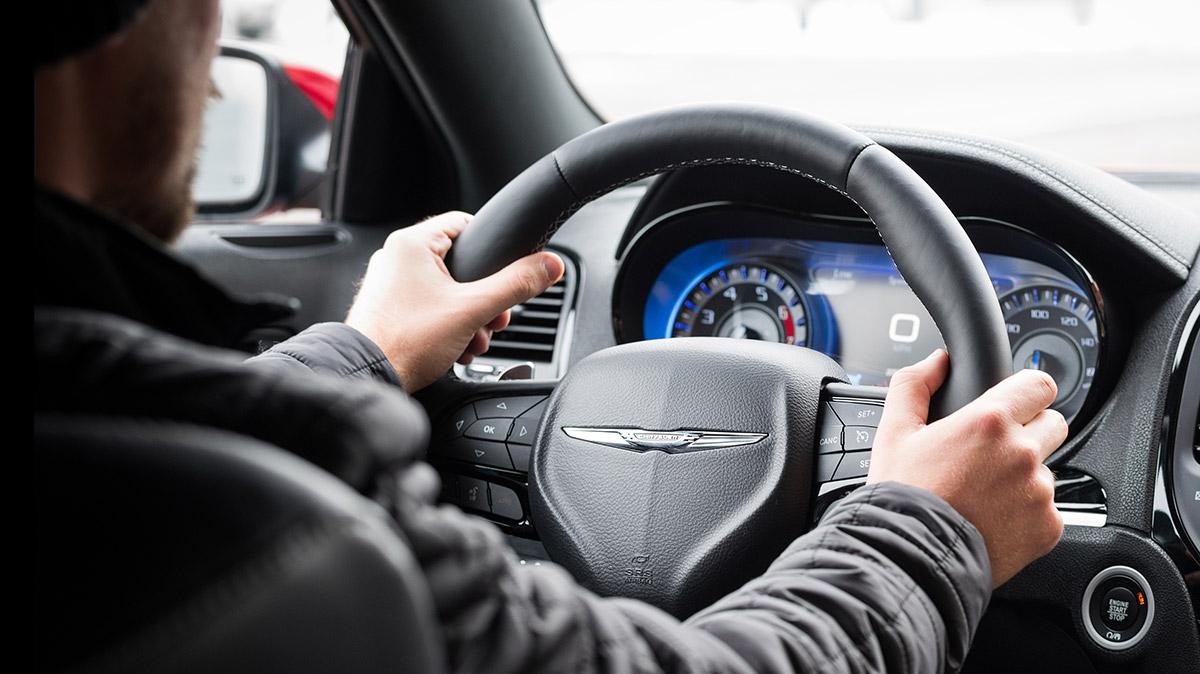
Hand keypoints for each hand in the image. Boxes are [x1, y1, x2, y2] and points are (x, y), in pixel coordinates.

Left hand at [346, 212, 564, 391]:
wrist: (367, 377)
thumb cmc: (406, 341)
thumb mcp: (473, 310)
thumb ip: (516, 284)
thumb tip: (549, 265)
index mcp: (412, 243)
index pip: (464, 223)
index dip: (492, 247)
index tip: (507, 269)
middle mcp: (396, 258)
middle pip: (460, 264)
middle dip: (484, 296)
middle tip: (494, 317)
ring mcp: (390, 285)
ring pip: (447, 290)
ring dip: (470, 316)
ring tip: (474, 339)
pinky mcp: (389, 309)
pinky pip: (429, 307)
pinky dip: (448, 325)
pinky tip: (456, 348)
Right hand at [867, 349, 1067, 587]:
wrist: (913, 556)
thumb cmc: (902, 495)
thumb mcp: (893, 432)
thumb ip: (914, 385)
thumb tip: (937, 362)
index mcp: (989, 421)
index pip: (1039, 384)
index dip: (1026, 392)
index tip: (1015, 404)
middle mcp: (1022, 452)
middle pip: (1053, 424)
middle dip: (1028, 432)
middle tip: (991, 455)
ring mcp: (1039, 492)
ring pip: (1047, 470)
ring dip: (1025, 476)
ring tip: (985, 494)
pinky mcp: (1048, 527)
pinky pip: (1048, 509)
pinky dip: (1027, 512)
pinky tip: (994, 518)